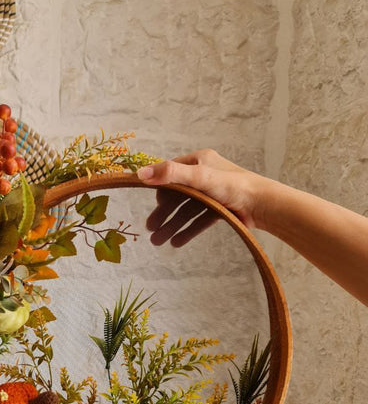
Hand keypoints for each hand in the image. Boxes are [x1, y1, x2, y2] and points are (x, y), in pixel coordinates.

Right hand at [137, 149, 265, 246]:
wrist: (263, 205)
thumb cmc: (233, 186)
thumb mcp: (199, 177)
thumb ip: (170, 175)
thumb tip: (140, 174)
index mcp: (199, 161)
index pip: (171, 173)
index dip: (159, 188)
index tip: (151, 204)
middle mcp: (204, 175)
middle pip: (177, 195)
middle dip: (163, 213)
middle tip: (150, 229)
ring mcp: (212, 194)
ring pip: (186, 210)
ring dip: (172, 225)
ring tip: (158, 242)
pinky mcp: (220, 209)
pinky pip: (198, 220)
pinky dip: (187, 231)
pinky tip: (176, 242)